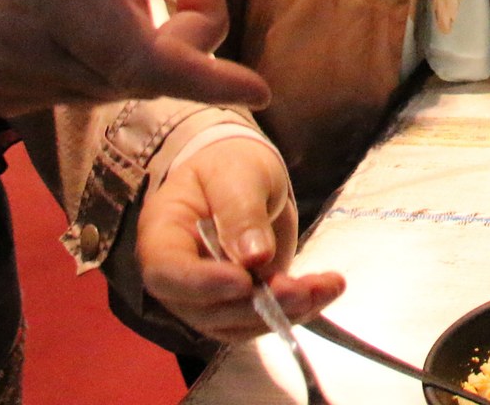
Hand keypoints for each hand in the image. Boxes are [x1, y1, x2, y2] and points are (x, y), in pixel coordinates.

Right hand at [0, 0, 271, 114]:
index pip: (140, 61)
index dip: (205, 77)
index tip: (259, 88)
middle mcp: (26, 53)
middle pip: (140, 73)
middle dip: (186, 31)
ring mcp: (8, 81)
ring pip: (111, 82)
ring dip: (136, 32)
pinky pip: (75, 86)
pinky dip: (100, 50)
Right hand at [138, 138, 345, 341]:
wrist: (244, 178)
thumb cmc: (229, 166)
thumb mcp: (237, 174)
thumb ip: (241, 211)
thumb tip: (255, 257)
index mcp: (162, 236)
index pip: (167, 272)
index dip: (202, 284)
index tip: (243, 281)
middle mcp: (179, 276)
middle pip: (205, 309)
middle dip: (255, 306)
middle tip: (299, 291)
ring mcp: (207, 297)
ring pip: (237, 324)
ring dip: (283, 313)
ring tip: (324, 288)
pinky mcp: (239, 304)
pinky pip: (262, 319)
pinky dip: (297, 310)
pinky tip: (327, 289)